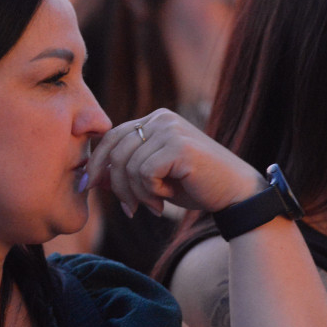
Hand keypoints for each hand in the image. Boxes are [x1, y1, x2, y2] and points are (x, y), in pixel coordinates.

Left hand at [85, 109, 264, 217]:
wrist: (235, 193)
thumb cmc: (194, 185)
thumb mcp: (153, 177)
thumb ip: (126, 170)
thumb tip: (91, 177)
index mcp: (155, 120)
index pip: (111, 137)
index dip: (98, 163)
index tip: (91, 187)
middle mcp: (161, 118)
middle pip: (116, 151)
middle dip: (117, 186)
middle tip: (130, 209)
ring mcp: (170, 129)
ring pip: (128, 166)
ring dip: (138, 194)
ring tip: (156, 203)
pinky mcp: (178, 146)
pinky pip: (144, 173)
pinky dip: (150, 192)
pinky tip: (166, 197)